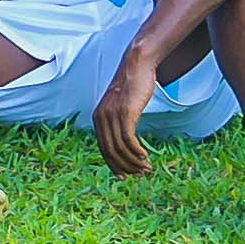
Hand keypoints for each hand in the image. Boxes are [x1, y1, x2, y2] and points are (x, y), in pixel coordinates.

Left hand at [94, 48, 158, 174]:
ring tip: (146, 168)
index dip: (114, 165)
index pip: (103, 149)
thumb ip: (119, 121)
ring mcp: (112, 114)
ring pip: (120, 148)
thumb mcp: (122, 106)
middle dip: (126, 167)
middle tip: (141, 175)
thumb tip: (125, 140)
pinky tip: (145, 157)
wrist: (136, 66)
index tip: (125, 177)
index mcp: (98, 118)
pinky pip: (128, 139)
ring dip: (134, 162)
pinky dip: (136, 151)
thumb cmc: (132, 88)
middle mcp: (101, 117)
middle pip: (111, 151)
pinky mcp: (125, 112)